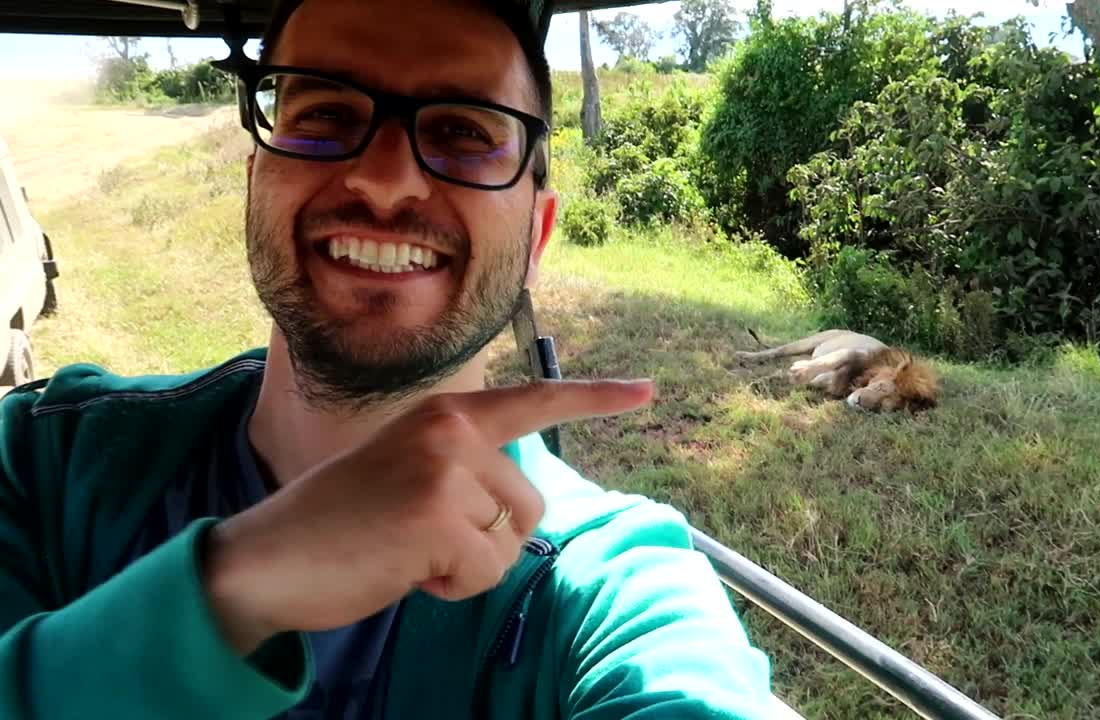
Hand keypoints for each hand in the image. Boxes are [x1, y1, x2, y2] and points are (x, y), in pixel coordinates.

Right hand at [201, 379, 655, 654]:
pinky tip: (404, 569)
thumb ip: (467, 470)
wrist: (270, 556)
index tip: (647, 392)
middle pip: (530, 504)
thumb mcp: (411, 472)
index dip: (597, 398)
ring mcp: (445, 470)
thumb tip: (524, 502)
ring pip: (509, 542)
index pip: (535, 399)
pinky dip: (452, 586)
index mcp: (447, 413)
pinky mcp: (438, 517)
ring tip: (408, 549)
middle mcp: (452, 429)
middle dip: (487, 538)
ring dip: (467, 563)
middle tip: (418, 535)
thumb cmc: (344, 522)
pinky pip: (486, 572)